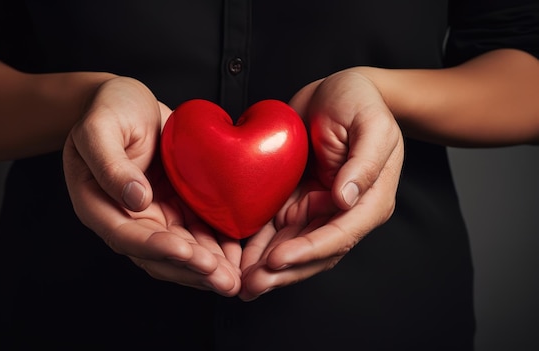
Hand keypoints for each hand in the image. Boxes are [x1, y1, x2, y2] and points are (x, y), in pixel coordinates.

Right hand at [63, 77, 240, 295]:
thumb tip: (135, 200)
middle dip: (192, 271)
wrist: (127, 100)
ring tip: (235, 279)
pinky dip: (215, 246)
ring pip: (180, 251)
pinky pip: (195, 232)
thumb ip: (110, 164)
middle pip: (158, 255)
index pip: (128, 237)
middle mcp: (126, 218)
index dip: (158, 249)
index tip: (189, 254)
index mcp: (98, 205)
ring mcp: (152, 215)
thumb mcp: (100, 128)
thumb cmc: (109, 108)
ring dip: (207, 268)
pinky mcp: (174, 206)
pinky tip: (237, 255)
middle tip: (224, 280)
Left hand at [239, 70, 403, 300]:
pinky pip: (276, 229)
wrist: (336, 91)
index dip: (307, 251)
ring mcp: (317, 209)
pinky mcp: (296, 200)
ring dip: (268, 269)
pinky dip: (258, 245)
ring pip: (292, 248)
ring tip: (240, 284)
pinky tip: (237, 258)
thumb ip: (363, 164)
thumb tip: (346, 200)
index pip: (339, 235)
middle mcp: (342, 212)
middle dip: (282, 273)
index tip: (276, 259)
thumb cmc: (360, 102)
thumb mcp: (371, 126)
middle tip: (250, 287)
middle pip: (314, 253)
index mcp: (368, 200)